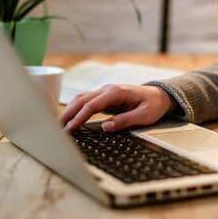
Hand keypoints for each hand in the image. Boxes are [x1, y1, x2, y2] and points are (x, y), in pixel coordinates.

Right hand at [59, 84, 178, 131]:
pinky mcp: (105, 98)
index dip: (79, 117)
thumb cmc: (153, 105)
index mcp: (116, 93)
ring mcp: (105, 93)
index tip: (70, 129)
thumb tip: (106, 127)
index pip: (92, 105)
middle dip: (68, 113)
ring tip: (60, 125)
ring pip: (81, 99)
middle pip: (81, 100)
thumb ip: (124, 121)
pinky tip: (70, 119)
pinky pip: (87, 102)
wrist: (160, 96)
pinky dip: (76, 110)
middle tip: (57, 128)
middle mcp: (107, 90)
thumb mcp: (143, 116)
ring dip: (70, 111)